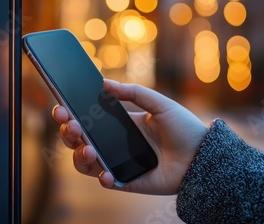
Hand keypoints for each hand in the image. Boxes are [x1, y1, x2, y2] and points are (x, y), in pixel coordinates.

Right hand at [52, 79, 207, 194]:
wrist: (202, 155)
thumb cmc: (183, 127)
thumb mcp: (159, 104)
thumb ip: (133, 92)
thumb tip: (104, 82)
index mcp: (118, 123)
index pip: (86, 119)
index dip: (69, 114)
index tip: (61, 107)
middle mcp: (114, 143)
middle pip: (78, 140)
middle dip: (67, 133)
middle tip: (70, 125)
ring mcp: (118, 162)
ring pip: (86, 162)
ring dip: (80, 156)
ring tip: (89, 149)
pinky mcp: (127, 180)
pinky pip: (107, 181)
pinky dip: (103, 178)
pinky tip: (107, 173)